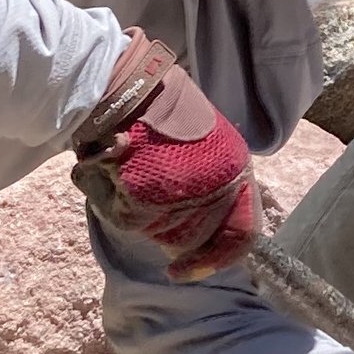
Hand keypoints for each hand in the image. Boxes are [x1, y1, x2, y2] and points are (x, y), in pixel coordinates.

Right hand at [72, 29, 256, 277]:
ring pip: (158, 233)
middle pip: (195, 239)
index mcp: (236, 168)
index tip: (190, 270)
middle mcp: (217, 187)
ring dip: (140, 212)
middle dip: (170, 233)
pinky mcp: (143, 204)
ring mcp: (181, 199)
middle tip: (148, 205)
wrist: (120, 84)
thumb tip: (200, 223)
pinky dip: (112, 200)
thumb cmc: (156, 107)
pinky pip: (126, 219)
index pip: (243, 233)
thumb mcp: (203, 139)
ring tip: (128, 170)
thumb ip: (209, 180)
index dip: (219, 258)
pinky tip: (110, 171)